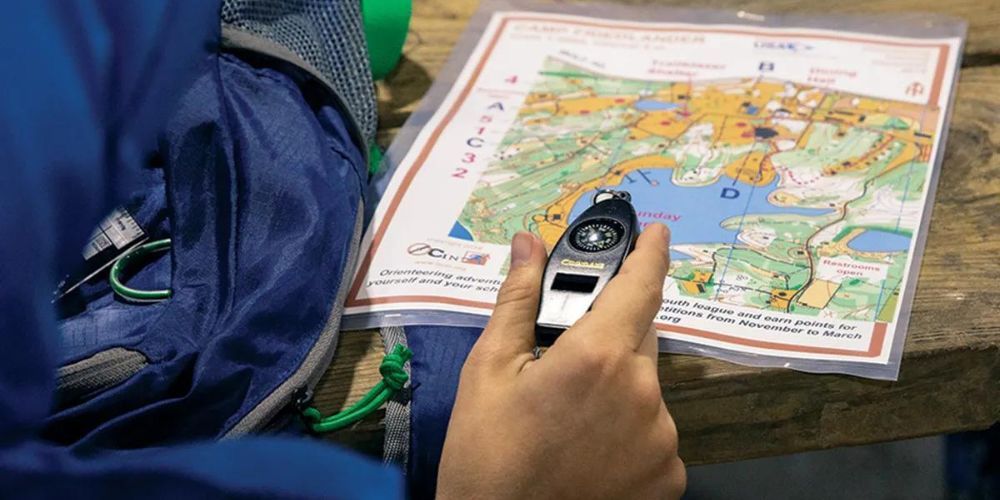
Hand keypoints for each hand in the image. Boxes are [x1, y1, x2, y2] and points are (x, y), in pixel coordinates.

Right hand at [437, 224, 684, 498]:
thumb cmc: (485, 457)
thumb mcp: (490, 370)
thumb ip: (519, 300)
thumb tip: (529, 245)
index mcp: (597, 357)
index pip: (640, 285)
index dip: (651, 252)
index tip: (657, 233)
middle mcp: (643, 394)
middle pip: (638, 338)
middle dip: (607, 336)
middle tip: (565, 359)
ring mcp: (661, 439)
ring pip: (644, 387)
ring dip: (616, 386)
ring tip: (568, 416)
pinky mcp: (669, 476)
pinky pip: (653, 431)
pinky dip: (628, 428)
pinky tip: (589, 445)